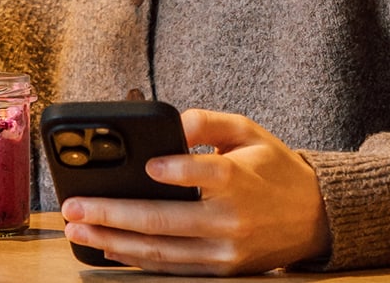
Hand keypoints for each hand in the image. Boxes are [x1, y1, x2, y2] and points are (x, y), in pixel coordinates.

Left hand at [61, 108, 330, 275]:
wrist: (315, 218)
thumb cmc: (273, 167)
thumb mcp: (248, 130)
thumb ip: (208, 121)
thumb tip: (170, 122)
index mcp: (238, 179)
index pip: (204, 174)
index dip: (175, 171)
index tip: (148, 165)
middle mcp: (228, 220)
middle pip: (164, 221)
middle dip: (112, 214)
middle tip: (74, 207)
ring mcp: (224, 252)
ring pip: (160, 251)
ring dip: (113, 241)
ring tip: (77, 230)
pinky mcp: (220, 270)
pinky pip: (172, 267)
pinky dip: (137, 260)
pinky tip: (107, 247)